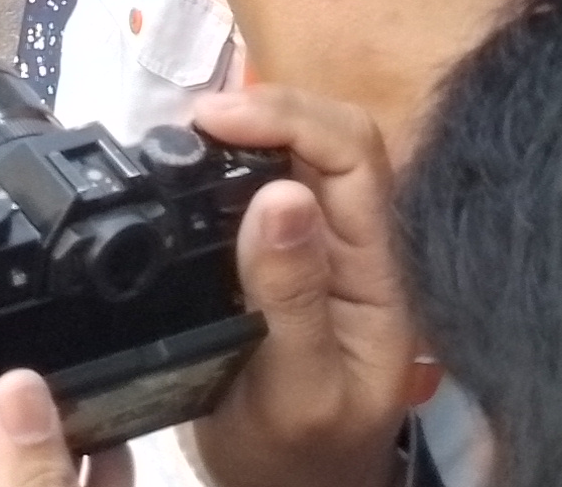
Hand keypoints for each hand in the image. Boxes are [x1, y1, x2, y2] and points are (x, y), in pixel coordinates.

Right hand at [188, 88, 430, 486]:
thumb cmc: (302, 455)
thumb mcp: (297, 391)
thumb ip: (293, 300)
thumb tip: (282, 195)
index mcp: (377, 271)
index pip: (353, 152)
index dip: (287, 116)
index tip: (212, 121)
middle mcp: (356, 244)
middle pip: (326, 135)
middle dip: (261, 109)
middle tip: (187, 125)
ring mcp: (321, 247)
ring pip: (295, 153)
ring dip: (243, 131)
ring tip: (183, 139)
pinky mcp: (284, 257)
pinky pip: (263, 186)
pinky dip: (225, 164)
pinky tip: (190, 168)